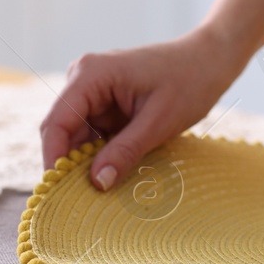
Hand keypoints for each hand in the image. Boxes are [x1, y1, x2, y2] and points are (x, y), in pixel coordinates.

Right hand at [39, 26, 243, 190]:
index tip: (57, 194)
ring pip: (77, 137)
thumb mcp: (159, 122)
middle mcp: (83, 79)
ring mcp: (93, 91)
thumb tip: (96, 184)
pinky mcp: (106, 103)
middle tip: (79, 202)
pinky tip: (111, 176)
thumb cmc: (189, 82)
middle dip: (68, 165)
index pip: (57, 123)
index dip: (53, 159)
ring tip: (98, 194)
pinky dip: (99, 155)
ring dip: (85, 163)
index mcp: (90, 74)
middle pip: (62, 131)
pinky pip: (93, 135)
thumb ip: (125, 151)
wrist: (210, 60)